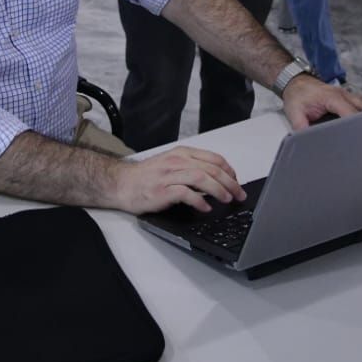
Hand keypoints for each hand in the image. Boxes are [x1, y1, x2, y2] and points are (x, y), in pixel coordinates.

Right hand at [110, 146, 245, 214]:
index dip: (229, 170)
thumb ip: (191, 167)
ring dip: (218, 190)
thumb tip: (216, 179)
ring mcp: (169, 175)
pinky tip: (206, 207)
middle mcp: (176, 161)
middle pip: (211, 169)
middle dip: (230, 182)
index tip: (236, 181)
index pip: (213, 158)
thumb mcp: (171, 164)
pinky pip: (185, 194)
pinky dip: (199, 201)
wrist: (122, 184)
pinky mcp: (162, 190)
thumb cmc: (147, 176)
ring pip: (201, 178)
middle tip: (239, 194)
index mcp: (181, 153)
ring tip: (227, 199)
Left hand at [282, 75, 361, 128]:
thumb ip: (301, 126)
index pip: (351, 113)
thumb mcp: (294, 112)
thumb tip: (306, 141)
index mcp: (332, 97)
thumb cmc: (296, 95)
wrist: (295, 81)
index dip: (358, 126)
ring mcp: (348, 94)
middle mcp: (344, 94)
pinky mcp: (348, 97)